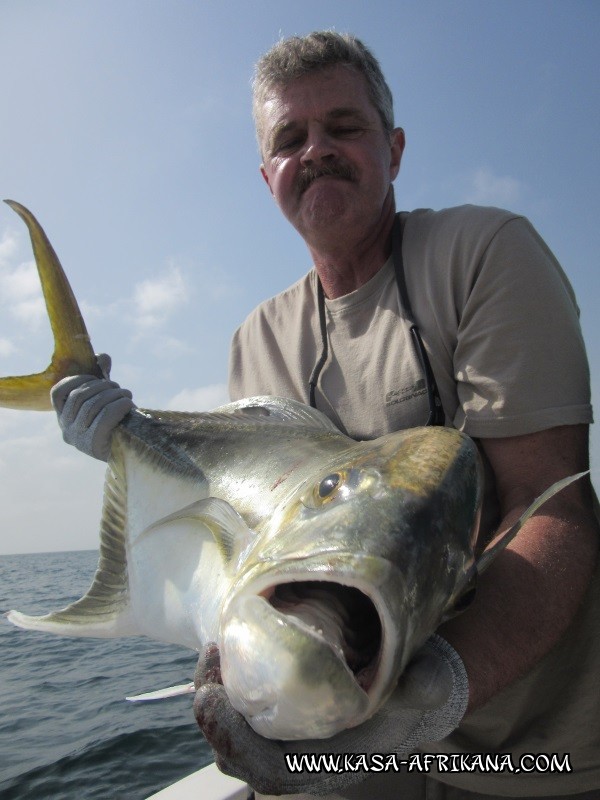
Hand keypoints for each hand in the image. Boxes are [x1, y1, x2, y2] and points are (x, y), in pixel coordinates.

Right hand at [51, 354, 134, 460]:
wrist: (130, 454)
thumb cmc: (117, 424)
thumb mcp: (105, 401)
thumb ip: (101, 379)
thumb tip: (102, 357)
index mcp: (64, 419)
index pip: (58, 393)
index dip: (77, 379)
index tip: (94, 378)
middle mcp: (67, 430)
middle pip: (80, 396)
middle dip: (102, 386)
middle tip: (118, 387)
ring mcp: (79, 439)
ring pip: (94, 405)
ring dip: (114, 394)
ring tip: (126, 394)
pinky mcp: (94, 444)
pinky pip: (106, 416)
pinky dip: (119, 405)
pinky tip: (129, 403)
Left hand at [193, 635, 467, 795]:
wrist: (414, 692)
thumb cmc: (417, 692)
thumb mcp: (426, 688)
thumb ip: (423, 688)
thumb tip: (421, 683)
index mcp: (333, 762)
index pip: (272, 770)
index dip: (237, 743)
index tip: (211, 701)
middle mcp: (305, 759)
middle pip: (241, 755)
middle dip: (214, 717)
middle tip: (206, 667)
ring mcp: (291, 739)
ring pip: (235, 734)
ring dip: (215, 697)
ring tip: (211, 653)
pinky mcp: (283, 715)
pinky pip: (242, 712)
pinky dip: (226, 686)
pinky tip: (224, 653)